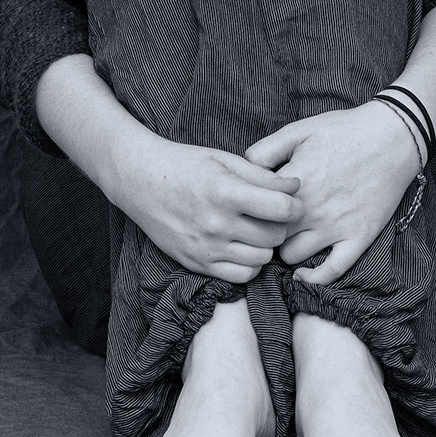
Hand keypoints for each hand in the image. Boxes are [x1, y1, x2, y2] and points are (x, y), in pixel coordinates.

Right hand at [106, 134, 304, 283]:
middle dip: (280, 225)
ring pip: (262, 259)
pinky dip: (250, 265)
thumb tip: (296, 188)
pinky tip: (242, 248)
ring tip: (254, 230)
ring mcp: (206, 247)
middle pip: (275, 236)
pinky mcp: (196, 263)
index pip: (282, 209)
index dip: (295, 205)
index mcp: (225, 192)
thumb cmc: (184, 165)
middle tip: (271, 215)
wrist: (139, 182)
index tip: (290, 201)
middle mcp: (216, 224)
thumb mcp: (224, 160)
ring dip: (265, 246)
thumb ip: (263, 176)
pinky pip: (241, 276)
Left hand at [244, 101, 423, 284]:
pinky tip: (303, 274)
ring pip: (292, 256)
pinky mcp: (358, 238)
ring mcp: (335, 227)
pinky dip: (313, 278)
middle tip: (263, 227)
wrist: (394, 136)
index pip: (253, 211)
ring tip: (286, 240)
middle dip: (261, 233)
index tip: (248, 210)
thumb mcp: (297, 130)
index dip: (247, 212)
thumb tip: (241, 172)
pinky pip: (331, 271)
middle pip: (268, 236)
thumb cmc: (344, 130)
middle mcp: (311, 210)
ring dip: (284, 250)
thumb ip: (264, 151)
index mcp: (293, 184)